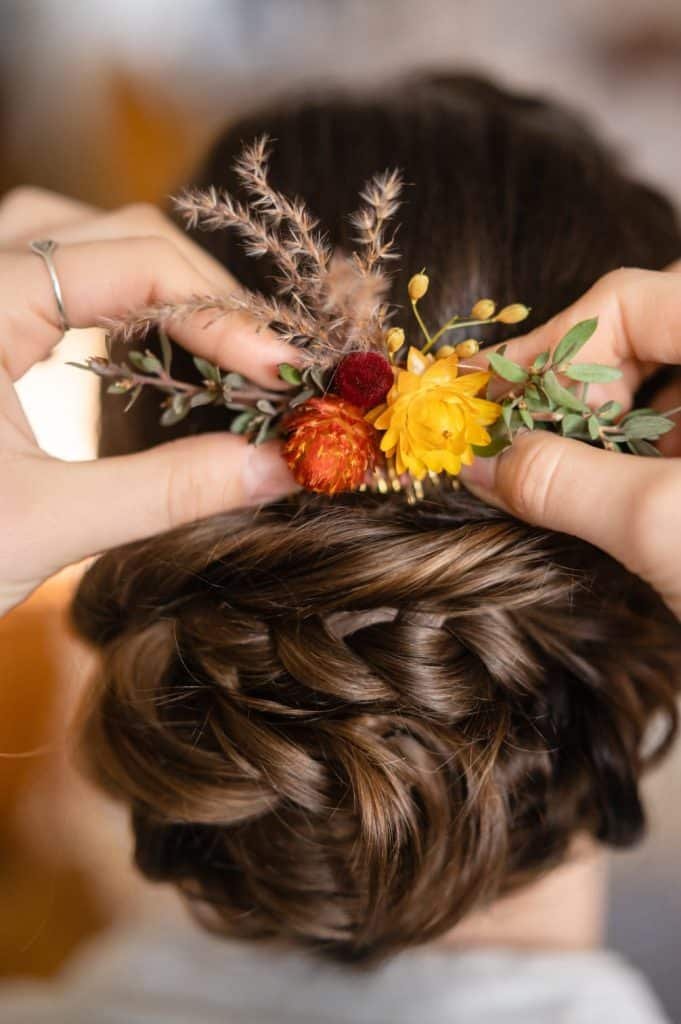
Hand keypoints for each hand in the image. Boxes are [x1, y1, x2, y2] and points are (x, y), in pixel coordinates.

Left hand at [0, 188, 297, 615]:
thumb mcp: (50, 525)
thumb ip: (172, 492)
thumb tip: (280, 468)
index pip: (137, 262)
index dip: (226, 314)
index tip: (287, 375)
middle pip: (114, 232)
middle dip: (203, 293)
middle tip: (263, 363)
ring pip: (78, 240)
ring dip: (156, 283)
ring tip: (217, 342)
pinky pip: (52, 280)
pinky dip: (115, 304)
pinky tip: (146, 346)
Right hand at [461, 264, 680, 619]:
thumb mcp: (665, 526)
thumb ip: (563, 481)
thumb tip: (483, 461)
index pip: (634, 301)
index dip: (550, 348)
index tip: (491, 399)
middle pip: (650, 334)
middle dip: (575, 388)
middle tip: (520, 441)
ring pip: (668, 387)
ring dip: (603, 427)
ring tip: (556, 473)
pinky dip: (639, 458)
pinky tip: (606, 495)